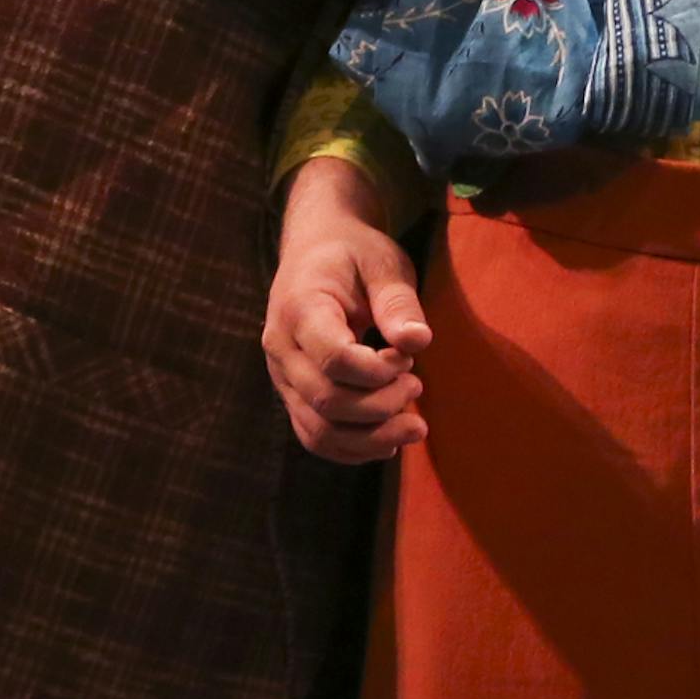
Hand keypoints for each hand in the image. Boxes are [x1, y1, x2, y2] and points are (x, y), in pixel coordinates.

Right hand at [264, 158, 432, 463]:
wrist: (316, 250)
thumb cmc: (354, 254)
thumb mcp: (383, 263)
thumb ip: (398, 301)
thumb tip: (418, 341)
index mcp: (300, 308)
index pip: (333, 359)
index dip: (378, 372)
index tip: (408, 358)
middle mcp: (281, 347)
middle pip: (326, 401)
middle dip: (381, 407)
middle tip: (417, 386)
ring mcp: (282, 376)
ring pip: (318, 431)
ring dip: (370, 439)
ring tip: (414, 426)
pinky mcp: (292, 393)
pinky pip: (314, 436)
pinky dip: (352, 449)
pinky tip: (389, 441)